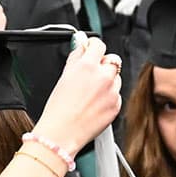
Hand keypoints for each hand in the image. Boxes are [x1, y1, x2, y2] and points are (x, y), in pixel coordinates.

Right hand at [32, 34, 122, 156]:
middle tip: (90, 74)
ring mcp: (112, 92)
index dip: (93, 46)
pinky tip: (94, 104)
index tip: (90, 50)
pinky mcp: (116, 105)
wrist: (62, 134)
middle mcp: (103, 77)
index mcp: (87, 66)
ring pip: (116, 77)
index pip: (99, 44)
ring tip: (91, 93)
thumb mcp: (64, 76)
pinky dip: (109, 96)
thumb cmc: (58, 109)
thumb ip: (75, 56)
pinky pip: (117, 94)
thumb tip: (80, 42)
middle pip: (112, 59)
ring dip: (107, 80)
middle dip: (103, 64)